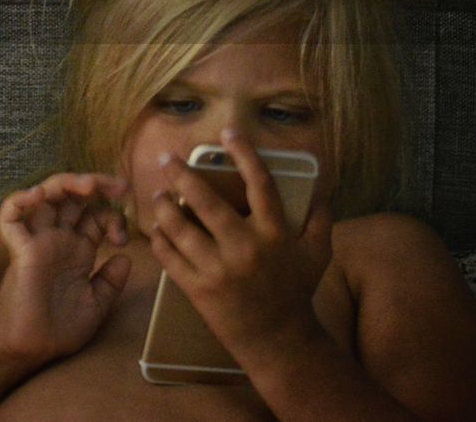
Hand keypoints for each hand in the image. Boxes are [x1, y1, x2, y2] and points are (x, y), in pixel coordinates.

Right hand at [0, 173, 130, 366]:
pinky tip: (39, 195)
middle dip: (94, 184)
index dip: (112, 216)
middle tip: (119, 186)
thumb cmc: (60, 330)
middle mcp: (57, 239)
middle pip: (71, 197)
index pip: (94, 215)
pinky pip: (10, 216)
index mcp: (77, 250)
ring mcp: (37, 241)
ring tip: (86, 185)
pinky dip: (20, 200)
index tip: (122, 239)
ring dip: (64, 182)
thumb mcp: (95, 304)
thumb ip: (110, 281)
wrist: (32, 350)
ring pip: (43, 196)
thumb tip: (126, 257)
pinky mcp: (18, 249)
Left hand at [148, 132, 333, 362]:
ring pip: (181, 229)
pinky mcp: (199, 289)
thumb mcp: (317, 254)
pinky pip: (170, 258)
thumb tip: (321, 187)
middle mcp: (246, 248)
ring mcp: (219, 270)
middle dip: (181, 174)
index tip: (228, 133)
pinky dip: (159, 240)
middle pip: (207, 202)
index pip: (260, 184)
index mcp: (274, 234)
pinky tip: (154, 228)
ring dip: (163, 207)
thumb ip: (320, 219)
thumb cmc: (296, 292)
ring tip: (157, 194)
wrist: (278, 341)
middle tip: (165, 157)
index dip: (244, 154)